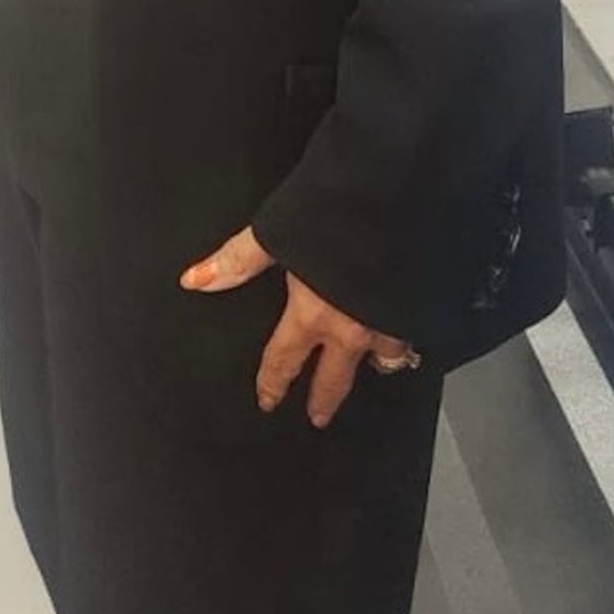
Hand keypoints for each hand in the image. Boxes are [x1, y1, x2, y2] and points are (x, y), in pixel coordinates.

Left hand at [180, 226, 413, 429]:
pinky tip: (404, 326)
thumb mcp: (276, 234)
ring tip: (371, 367)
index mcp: (313, 314)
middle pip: (336, 379)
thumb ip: (236, 261)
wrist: (394, 196)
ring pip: (385, 359)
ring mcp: (391, 321)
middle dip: (325, 400)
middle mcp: (353, 328)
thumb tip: (193, 281)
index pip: (285, 360)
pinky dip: (405, 334)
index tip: (268, 400)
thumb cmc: (334, 213)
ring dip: (376, 364)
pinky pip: (413, 334)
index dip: (272, 384)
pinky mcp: (419, 307)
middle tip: (319, 416)